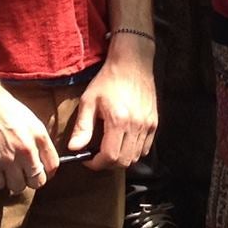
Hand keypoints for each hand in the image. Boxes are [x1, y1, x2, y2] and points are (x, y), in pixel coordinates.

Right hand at [0, 80, 59, 194]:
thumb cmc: (3, 107)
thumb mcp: (29, 119)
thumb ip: (38, 140)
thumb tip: (41, 159)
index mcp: (39, 136)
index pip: (53, 166)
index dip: (47, 173)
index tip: (40, 172)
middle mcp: (27, 150)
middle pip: (37, 182)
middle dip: (30, 180)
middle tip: (21, 173)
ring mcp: (8, 159)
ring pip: (18, 187)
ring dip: (13, 182)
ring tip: (7, 172)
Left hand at [73, 35, 157, 169]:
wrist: (132, 63)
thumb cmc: (108, 79)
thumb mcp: (89, 100)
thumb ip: (82, 127)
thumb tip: (74, 148)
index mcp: (119, 121)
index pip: (110, 157)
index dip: (96, 164)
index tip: (87, 159)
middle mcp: (136, 126)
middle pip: (124, 161)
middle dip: (108, 163)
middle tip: (97, 155)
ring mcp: (147, 125)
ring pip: (136, 156)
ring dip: (121, 158)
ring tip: (110, 148)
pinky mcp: (154, 122)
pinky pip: (146, 147)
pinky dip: (134, 151)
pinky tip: (123, 142)